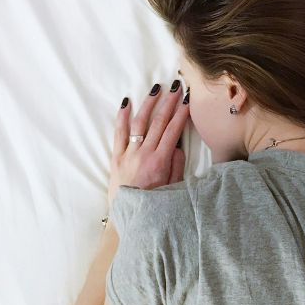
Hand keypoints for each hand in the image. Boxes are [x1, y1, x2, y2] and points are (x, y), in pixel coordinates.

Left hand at [108, 82, 188, 208]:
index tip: (187, 99)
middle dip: (169, 102)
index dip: (181, 113)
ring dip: (148, 104)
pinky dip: (122, 117)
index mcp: (160, 161)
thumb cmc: (154, 205)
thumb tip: (179, 145)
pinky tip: (126, 103)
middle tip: (176, 87)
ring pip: (139, 123)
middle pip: (159, 122)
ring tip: (155, 89)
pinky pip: (118, 133)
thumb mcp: (173, 188)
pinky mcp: (116, 157)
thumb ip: (177, 165)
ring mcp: (129, 154)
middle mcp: (144, 154)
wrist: (129, 217)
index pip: (173, 130)